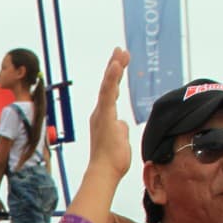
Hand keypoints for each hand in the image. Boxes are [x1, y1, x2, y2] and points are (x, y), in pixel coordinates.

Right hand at [86, 48, 131, 184]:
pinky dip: (111, 78)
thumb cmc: (112, 161)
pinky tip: (116, 65)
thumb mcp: (121, 140)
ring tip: (119, 53)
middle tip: (120, 50)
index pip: (111, 92)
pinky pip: (108, 93)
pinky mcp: (105, 116)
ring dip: (113, 68)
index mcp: (104, 117)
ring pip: (108, 86)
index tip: (120, 62)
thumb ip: (121, 129)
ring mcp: (101, 114)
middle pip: (108, 85)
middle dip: (114, 66)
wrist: (104, 172)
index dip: (115, 76)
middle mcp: (100, 113)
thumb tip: (122, 124)